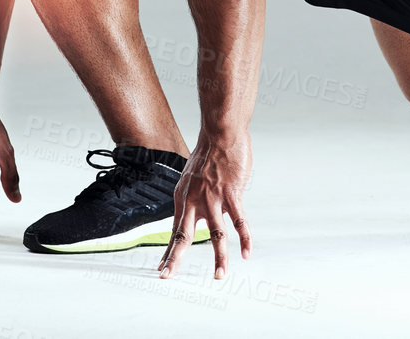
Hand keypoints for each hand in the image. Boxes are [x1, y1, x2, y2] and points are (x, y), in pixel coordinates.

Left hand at [158, 129, 252, 279]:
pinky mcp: (231, 194)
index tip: (163, 267)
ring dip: (219, 258)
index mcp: (183, 197)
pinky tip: (246, 252)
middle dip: (175, 259)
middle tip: (167, 277)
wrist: (220, 133)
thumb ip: (196, 198)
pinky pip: (239, 221)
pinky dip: (244, 238)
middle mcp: (194, 200)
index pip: (174, 230)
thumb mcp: (193, 177)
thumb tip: (202, 212)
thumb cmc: (210, 153)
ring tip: (220, 276)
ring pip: (215, 235)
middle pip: (183, 235)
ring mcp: (213, 199)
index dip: (168, 250)